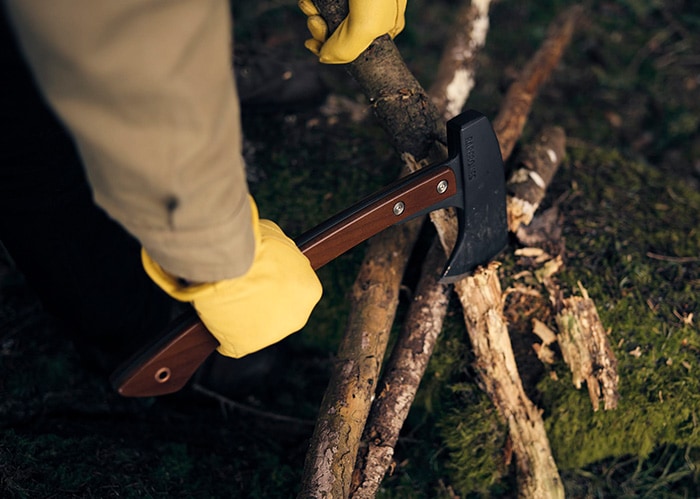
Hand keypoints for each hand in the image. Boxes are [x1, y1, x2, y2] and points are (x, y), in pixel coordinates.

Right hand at [142, 197, 321, 357]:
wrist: (230, 260)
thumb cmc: (254, 245)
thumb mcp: (279, 240)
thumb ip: (283, 255)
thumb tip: (276, 254)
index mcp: (310, 291)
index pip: (294, 289)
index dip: (274, 280)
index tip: (259, 273)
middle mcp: (296, 317)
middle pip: (278, 310)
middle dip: (261, 300)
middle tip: (241, 285)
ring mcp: (271, 335)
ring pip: (256, 326)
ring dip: (243, 315)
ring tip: (226, 297)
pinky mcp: (243, 346)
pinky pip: (233, 342)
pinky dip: (224, 332)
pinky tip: (217, 316)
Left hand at [299, 0, 406, 63]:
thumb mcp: (365, 26)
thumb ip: (345, 50)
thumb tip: (323, 57)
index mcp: (385, 24)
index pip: (357, 48)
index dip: (334, 51)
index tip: (316, 47)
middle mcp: (369, 11)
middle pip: (338, 33)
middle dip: (321, 31)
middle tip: (316, 22)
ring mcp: (353, 1)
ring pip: (327, 15)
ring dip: (312, 14)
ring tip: (310, 6)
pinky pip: (320, 3)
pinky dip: (310, 3)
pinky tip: (308, 0)